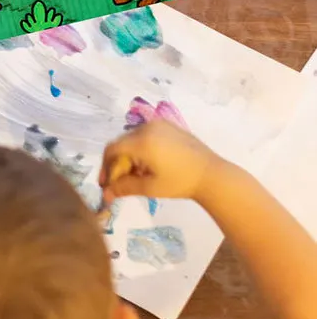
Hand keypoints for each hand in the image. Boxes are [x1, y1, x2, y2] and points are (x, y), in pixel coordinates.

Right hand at [99, 120, 225, 205]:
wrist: (213, 175)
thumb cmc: (180, 182)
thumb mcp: (150, 187)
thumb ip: (124, 188)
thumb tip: (106, 194)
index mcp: (142, 141)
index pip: (112, 150)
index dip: (105, 167)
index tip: (106, 184)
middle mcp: (147, 127)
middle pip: (121, 144)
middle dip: (117, 164)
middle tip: (119, 183)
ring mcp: (159, 124)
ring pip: (132, 140)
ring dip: (129, 157)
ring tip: (137, 175)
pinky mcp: (169, 126)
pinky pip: (146, 135)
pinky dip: (141, 149)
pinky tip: (148, 165)